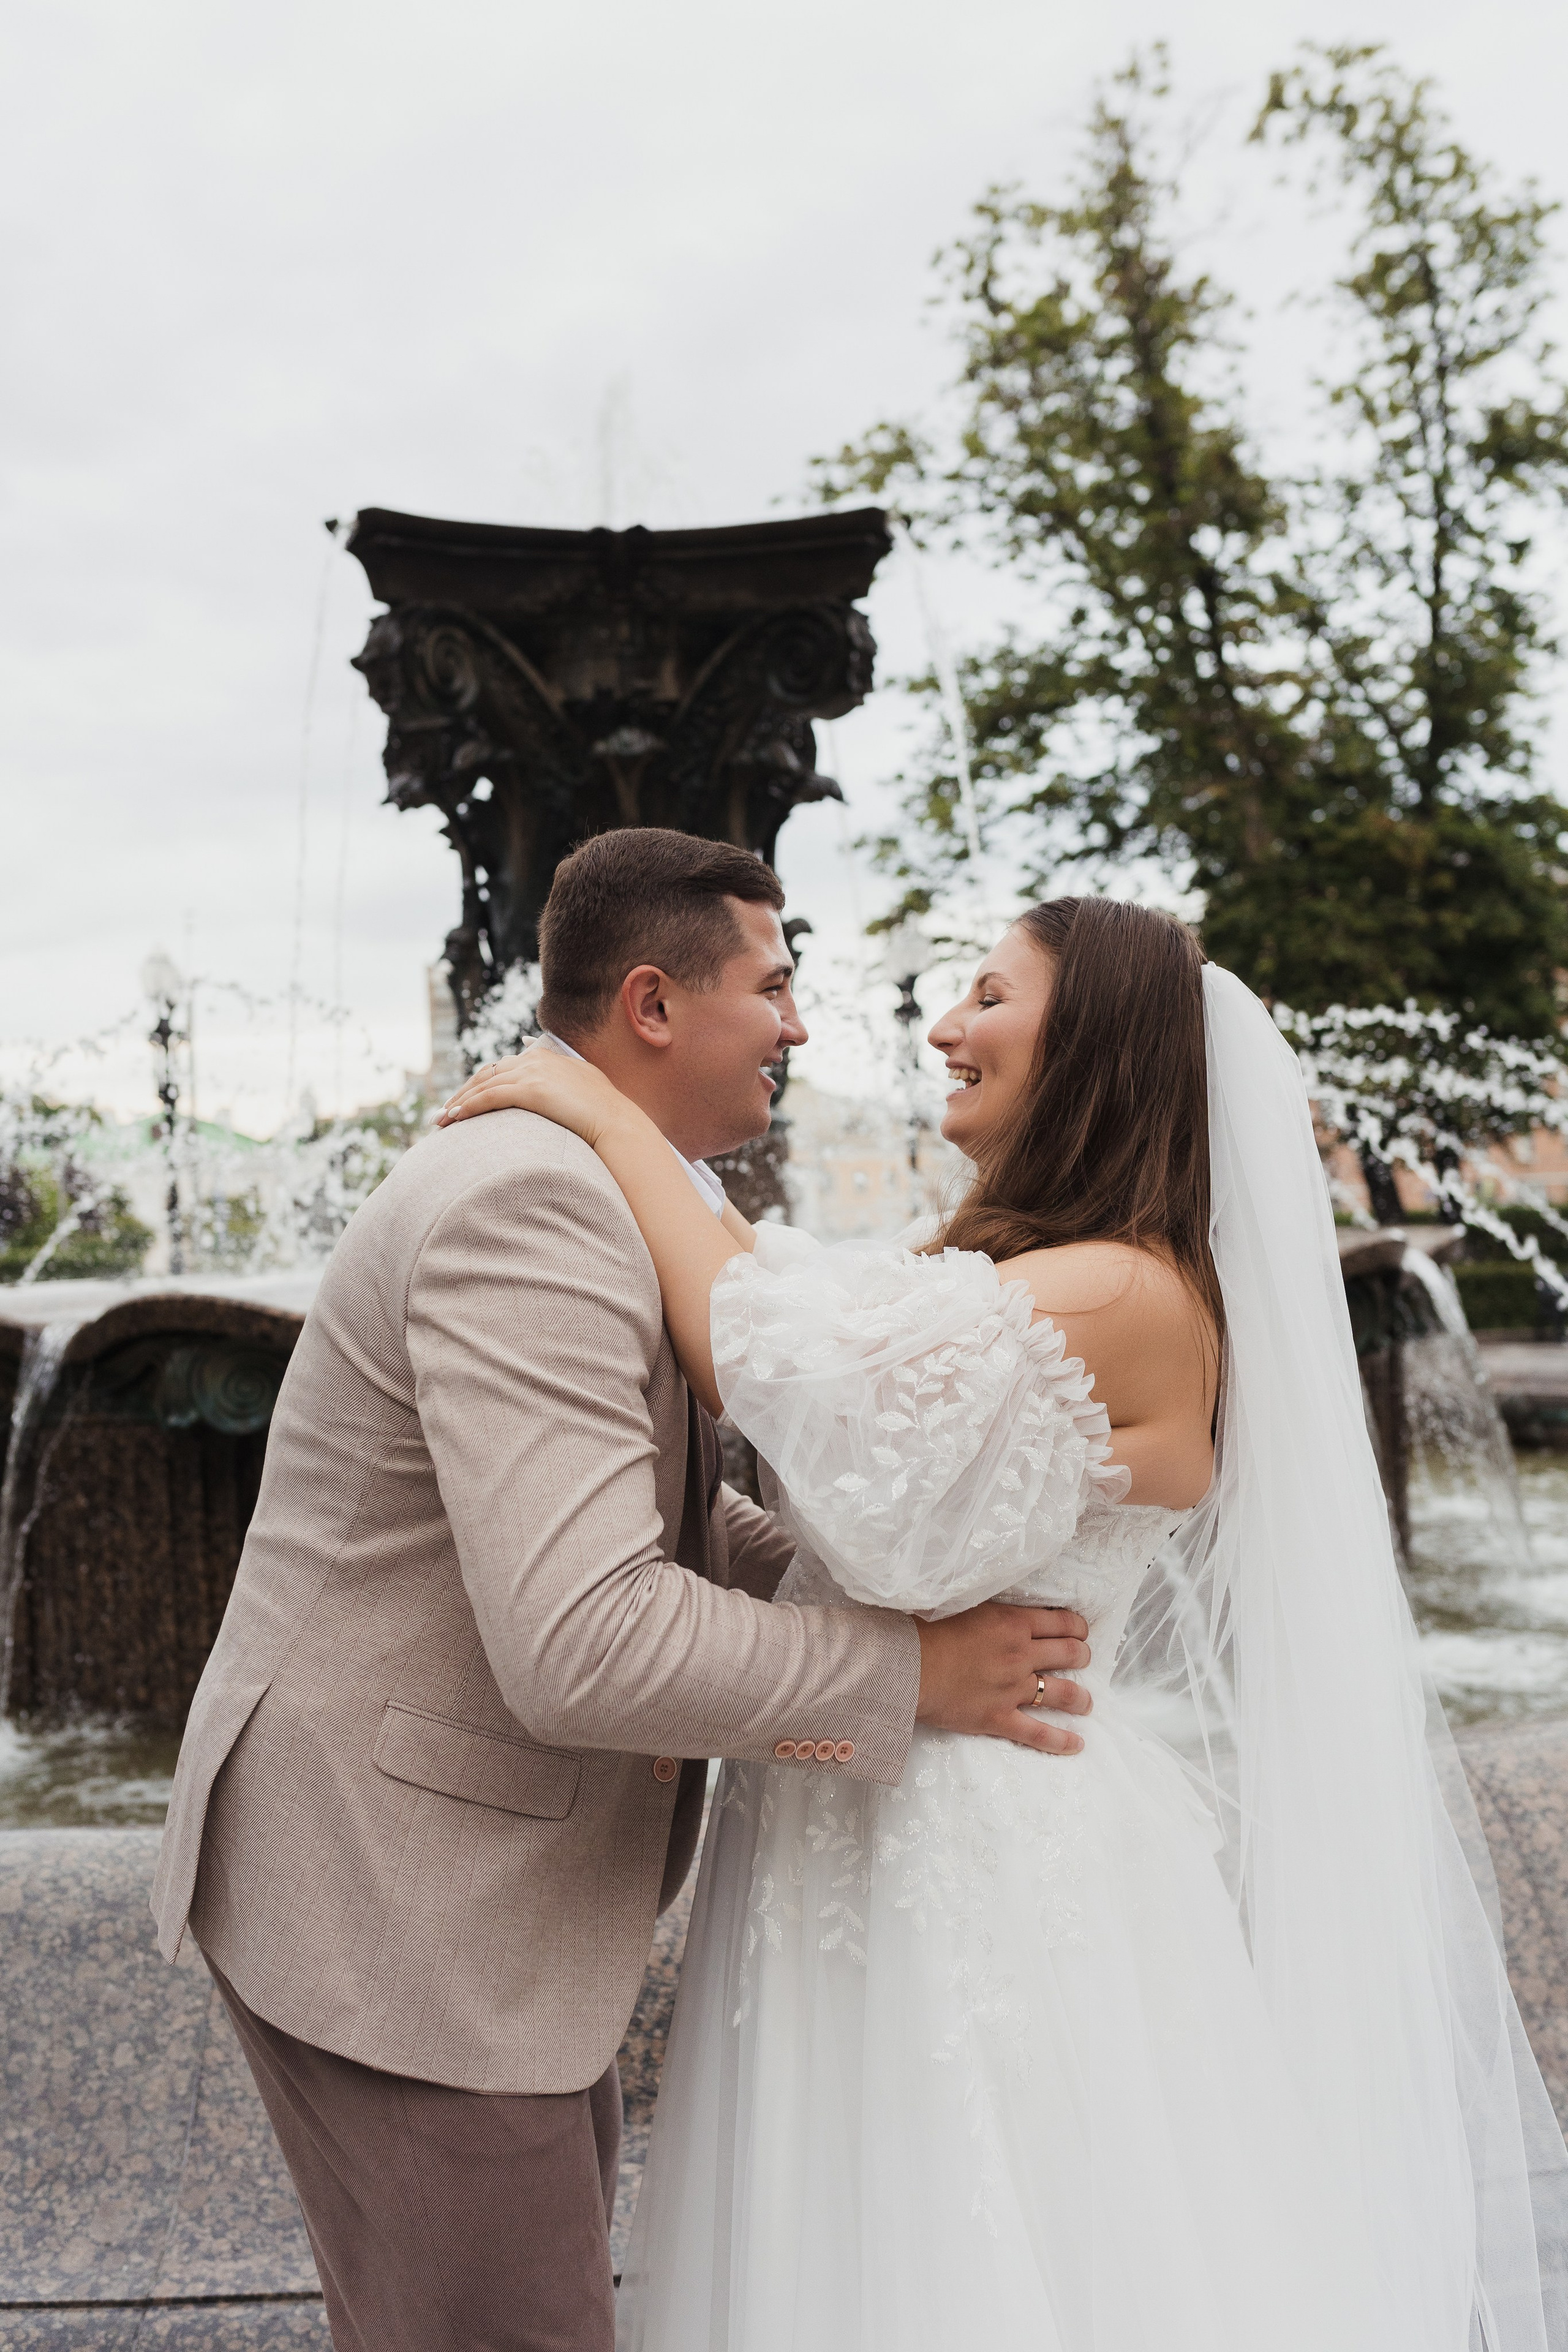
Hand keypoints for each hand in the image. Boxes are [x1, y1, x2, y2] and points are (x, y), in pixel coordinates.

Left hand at [437, 1046, 631, 1149]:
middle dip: (462, 1093)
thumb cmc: (602, 1113)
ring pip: (483, 1085)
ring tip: (442, 1121)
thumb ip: (560, 1081)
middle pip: (486, 1074)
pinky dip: (469, 1107)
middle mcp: (534, 1060)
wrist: (616, 1122)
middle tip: (443, 1113)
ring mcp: (532, 1073)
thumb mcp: (579, 1088)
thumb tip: (550, 1090)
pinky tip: (455, 1119)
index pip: (501, 1068)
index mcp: (544, 1057)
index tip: (464, 1101)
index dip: (479, 1085)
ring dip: (459, 1103)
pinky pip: (489, 1097)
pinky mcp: (530, 1090)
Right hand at [914, 1603, 1091, 1756]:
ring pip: (1062, 1693)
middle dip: (1082, 1656)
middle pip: (1069, 1654)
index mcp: (1012, 1623)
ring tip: (1086, 1702)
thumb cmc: (925, 1630)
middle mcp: (1020, 1654)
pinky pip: (1038, 1733)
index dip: (1076, 1627)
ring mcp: (1012, 1688)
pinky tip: (1078, 1744)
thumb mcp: (964, 1605)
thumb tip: (1001, 1609)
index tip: (1080, 1631)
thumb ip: (990, 1610)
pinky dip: (1061, 1741)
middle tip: (1083, 1659)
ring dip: (1080, 1697)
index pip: (1060, 1622)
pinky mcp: (999, 1718)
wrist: (906, 1665)